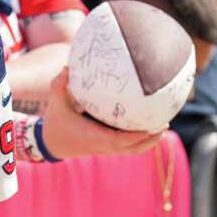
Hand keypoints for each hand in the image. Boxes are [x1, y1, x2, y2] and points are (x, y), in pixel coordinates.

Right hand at [40, 69, 164, 158]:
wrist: (52, 143)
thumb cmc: (56, 122)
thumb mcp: (56, 103)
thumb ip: (59, 85)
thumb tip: (67, 67)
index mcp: (95, 137)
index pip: (121, 141)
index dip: (137, 136)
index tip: (151, 125)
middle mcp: (104, 145)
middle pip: (134, 148)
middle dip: (151, 138)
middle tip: (164, 122)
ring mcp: (107, 148)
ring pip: (134, 150)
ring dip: (150, 141)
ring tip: (163, 124)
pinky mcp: (108, 147)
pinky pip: (129, 146)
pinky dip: (141, 139)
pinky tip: (149, 125)